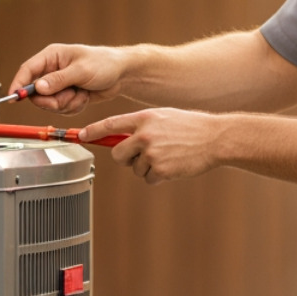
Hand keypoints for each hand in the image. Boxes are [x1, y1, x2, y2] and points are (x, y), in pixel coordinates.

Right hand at [8, 44, 126, 114]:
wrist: (121, 75)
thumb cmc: (104, 63)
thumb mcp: (81, 70)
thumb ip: (58, 80)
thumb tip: (38, 87)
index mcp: (52, 57)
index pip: (28, 70)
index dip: (19, 84)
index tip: (14, 97)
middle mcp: (52, 71)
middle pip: (37, 93)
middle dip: (54, 100)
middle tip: (69, 96)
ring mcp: (59, 85)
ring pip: (51, 104)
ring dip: (67, 103)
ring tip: (81, 93)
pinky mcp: (66, 96)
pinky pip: (62, 109)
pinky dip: (74, 106)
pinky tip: (84, 97)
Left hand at [82, 108, 222, 184]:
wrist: (215, 138)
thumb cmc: (190, 127)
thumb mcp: (164, 117)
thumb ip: (142, 126)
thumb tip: (121, 138)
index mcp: (144, 119)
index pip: (111, 124)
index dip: (93, 131)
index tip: (81, 135)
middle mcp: (145, 135)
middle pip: (118, 154)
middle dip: (125, 158)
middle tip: (140, 156)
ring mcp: (152, 153)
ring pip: (136, 168)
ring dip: (148, 167)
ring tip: (168, 156)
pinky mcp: (161, 169)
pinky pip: (149, 178)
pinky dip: (159, 176)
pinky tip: (173, 165)